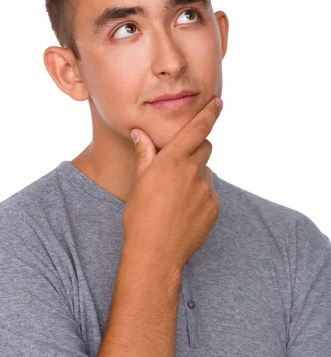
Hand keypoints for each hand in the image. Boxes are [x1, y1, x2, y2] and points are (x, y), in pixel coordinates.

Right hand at [122, 96, 222, 272]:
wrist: (155, 254)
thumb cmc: (139, 217)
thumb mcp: (138, 182)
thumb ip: (144, 154)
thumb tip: (140, 133)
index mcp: (172, 161)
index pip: (196, 129)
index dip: (209, 114)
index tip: (218, 102)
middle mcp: (193, 172)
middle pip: (205, 148)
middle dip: (195, 150)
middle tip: (177, 168)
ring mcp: (206, 191)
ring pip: (205, 174)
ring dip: (195, 178)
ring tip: (175, 199)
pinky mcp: (214, 208)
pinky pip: (209, 194)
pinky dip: (199, 198)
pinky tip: (183, 213)